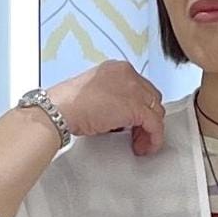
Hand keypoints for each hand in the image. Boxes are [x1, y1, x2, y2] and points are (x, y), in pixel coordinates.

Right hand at [51, 60, 166, 156]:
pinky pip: (155, 125)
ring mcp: (133, 89)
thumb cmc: (69, 105)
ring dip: (150, 130)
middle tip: (137, 135)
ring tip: (138, 143)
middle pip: (152, 99)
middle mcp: (128, 74)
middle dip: (147, 119)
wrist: (61, 109)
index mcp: (118, 69)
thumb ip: (113, 100)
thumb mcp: (96, 95)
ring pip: (156, 111)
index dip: (140, 109)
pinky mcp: (135, 107)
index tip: (134, 123)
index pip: (141, 88)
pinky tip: (144, 147)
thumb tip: (123, 117)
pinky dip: (153, 138)